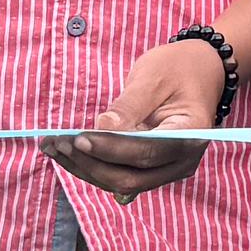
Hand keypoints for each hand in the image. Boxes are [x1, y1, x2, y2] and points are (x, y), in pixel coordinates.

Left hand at [53, 37, 222, 197]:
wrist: (199, 72)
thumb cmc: (177, 68)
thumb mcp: (153, 77)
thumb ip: (129, 106)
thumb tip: (101, 128)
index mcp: (191, 134)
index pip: (147, 151)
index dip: (111, 149)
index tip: (79, 139)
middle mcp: (182, 161)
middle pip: (131, 176)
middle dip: (91, 162)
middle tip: (58, 142)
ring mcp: (167, 169)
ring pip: (121, 182)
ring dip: (84, 168)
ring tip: (52, 147)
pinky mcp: (151, 169)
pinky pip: (119, 174)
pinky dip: (91, 165)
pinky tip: (64, 152)